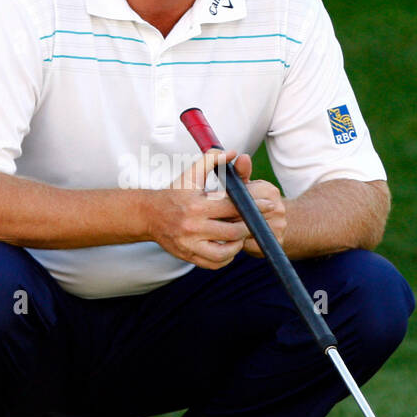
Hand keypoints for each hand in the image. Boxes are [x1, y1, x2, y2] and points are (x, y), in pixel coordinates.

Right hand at [144, 150, 278, 268]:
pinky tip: (228, 247)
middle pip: (233, 232)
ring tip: (240, 235)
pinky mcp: (188, 256)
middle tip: (255, 223)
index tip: (269, 205)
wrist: (148, 214)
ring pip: (225, 253)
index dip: (254, 206)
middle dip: (249, 227)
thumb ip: (211, 159)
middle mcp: (193, 226)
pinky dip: (226, 258)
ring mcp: (190, 244)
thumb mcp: (190, 174)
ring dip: (238, 245)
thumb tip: (233, 153)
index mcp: (197, 205)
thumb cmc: (174, 192)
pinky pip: (214, 263)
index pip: (233, 207)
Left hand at [225, 153, 285, 257]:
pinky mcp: (277, 242)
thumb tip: (242, 157)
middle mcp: (278, 208)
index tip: (215, 205)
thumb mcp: (246, 187)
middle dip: (227, 217)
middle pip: (243, 214)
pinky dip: (240, 244)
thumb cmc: (254, 203)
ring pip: (246, 231)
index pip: (242, 196)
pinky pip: (251, 245)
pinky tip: (233, 241)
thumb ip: (240, 173)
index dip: (227, 202)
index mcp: (269, 190)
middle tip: (214, 219)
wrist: (276, 225)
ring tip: (221, 230)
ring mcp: (279, 226)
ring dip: (231, 232)